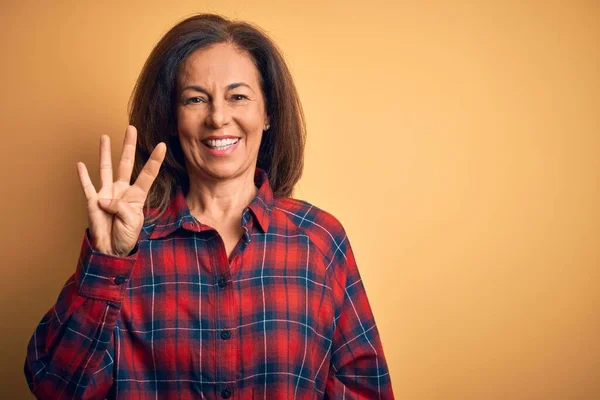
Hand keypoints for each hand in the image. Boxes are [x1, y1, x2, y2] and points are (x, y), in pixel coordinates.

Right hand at [77, 125, 166, 256]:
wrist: (112, 249)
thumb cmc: (126, 236)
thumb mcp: (132, 222)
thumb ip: (121, 208)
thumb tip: (104, 199)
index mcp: (137, 195)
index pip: (148, 174)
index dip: (155, 160)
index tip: (162, 145)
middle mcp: (122, 190)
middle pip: (126, 163)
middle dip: (129, 146)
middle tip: (131, 128)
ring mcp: (107, 194)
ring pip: (106, 168)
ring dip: (105, 153)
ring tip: (105, 137)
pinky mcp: (93, 202)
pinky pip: (87, 186)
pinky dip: (83, 176)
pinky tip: (80, 164)